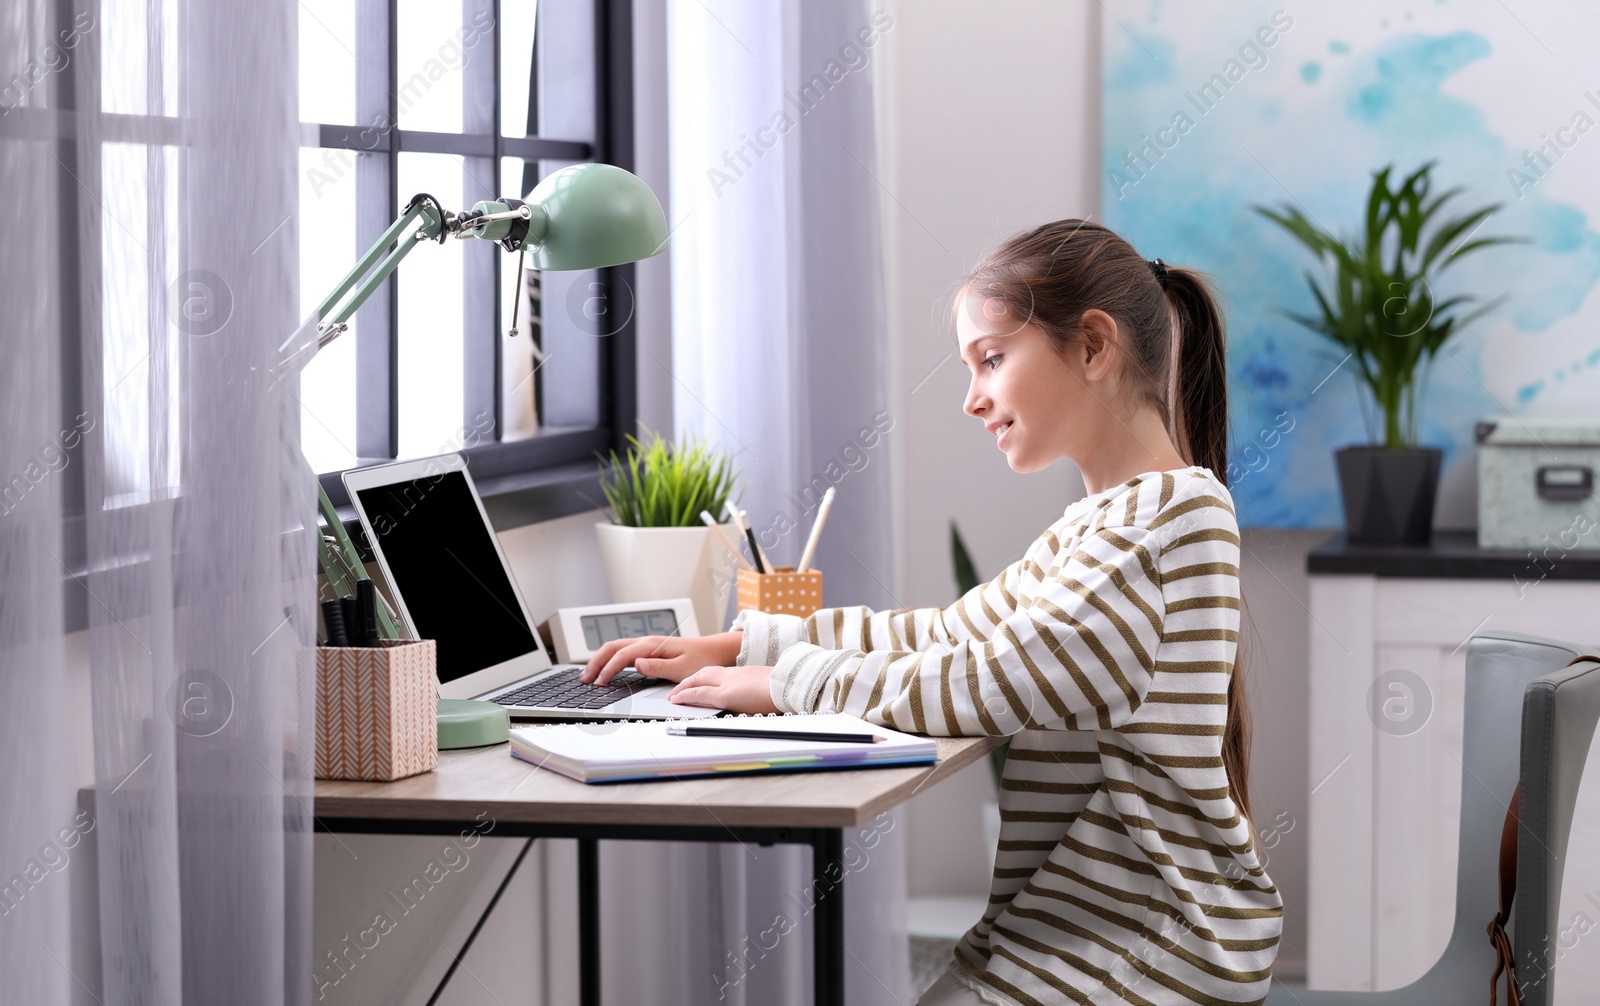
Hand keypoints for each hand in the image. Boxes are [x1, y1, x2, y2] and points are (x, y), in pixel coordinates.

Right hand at [580, 630, 742, 685]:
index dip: (608, 669)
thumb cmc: (702, 659)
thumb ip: (659, 667)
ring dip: (600, 660)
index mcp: (653, 645)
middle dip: (595, 662)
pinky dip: (609, 659)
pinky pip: (623, 651)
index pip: (623, 656)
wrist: (714, 650)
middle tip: (584, 679)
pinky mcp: (649, 650)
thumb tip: (637, 664)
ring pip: (615, 648)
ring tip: (588, 675)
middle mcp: (647, 642)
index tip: (599, 683)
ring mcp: (647, 644)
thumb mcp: (683, 668)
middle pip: (612, 647)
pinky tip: (605, 669)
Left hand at [668, 665, 779, 713]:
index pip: (717, 672)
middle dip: (689, 680)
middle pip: (704, 673)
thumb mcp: (767, 686)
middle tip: (678, 688)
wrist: (789, 685)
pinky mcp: (725, 695)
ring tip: (673, 695)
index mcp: (742, 673)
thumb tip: (758, 699)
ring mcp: (727, 683)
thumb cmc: (783, 688)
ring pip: (697, 681)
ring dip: (683, 687)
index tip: (697, 681)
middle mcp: (732, 674)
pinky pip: (699, 694)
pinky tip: (677, 700)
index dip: (704, 676)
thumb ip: (756, 690)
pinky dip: (685, 695)